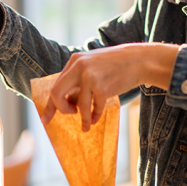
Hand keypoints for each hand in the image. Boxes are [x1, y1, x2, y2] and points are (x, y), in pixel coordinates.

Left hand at [41, 42, 178, 131]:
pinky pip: (94, 109)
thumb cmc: (117, 65)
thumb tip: (67, 103)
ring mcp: (90, 77)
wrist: (139, 60)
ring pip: (78, 106)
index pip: (56, 85)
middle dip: (60, 109)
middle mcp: (79, 67)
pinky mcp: (102, 88)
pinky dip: (95, 116)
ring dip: (82, 119)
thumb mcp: (93, 65)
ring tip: (87, 125)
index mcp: (75, 61)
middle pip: (56, 94)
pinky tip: (97, 118)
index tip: (46, 119)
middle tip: (69, 115)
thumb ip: (79, 79)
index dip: (50, 105)